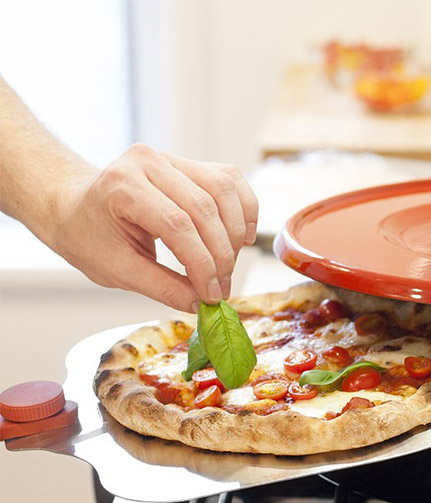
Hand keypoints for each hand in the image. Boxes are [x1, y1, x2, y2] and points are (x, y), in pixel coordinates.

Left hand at [49, 144, 257, 311]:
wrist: (74, 207)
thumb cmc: (89, 236)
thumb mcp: (116, 270)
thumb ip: (161, 286)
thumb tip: (201, 303)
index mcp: (122, 186)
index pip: (176, 225)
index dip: (202, 263)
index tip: (212, 294)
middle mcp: (148, 162)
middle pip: (204, 208)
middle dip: (221, 254)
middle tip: (223, 287)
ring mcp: (171, 157)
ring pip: (223, 190)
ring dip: (235, 232)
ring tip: (229, 264)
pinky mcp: (189, 162)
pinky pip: (229, 180)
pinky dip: (243, 208)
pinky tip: (243, 236)